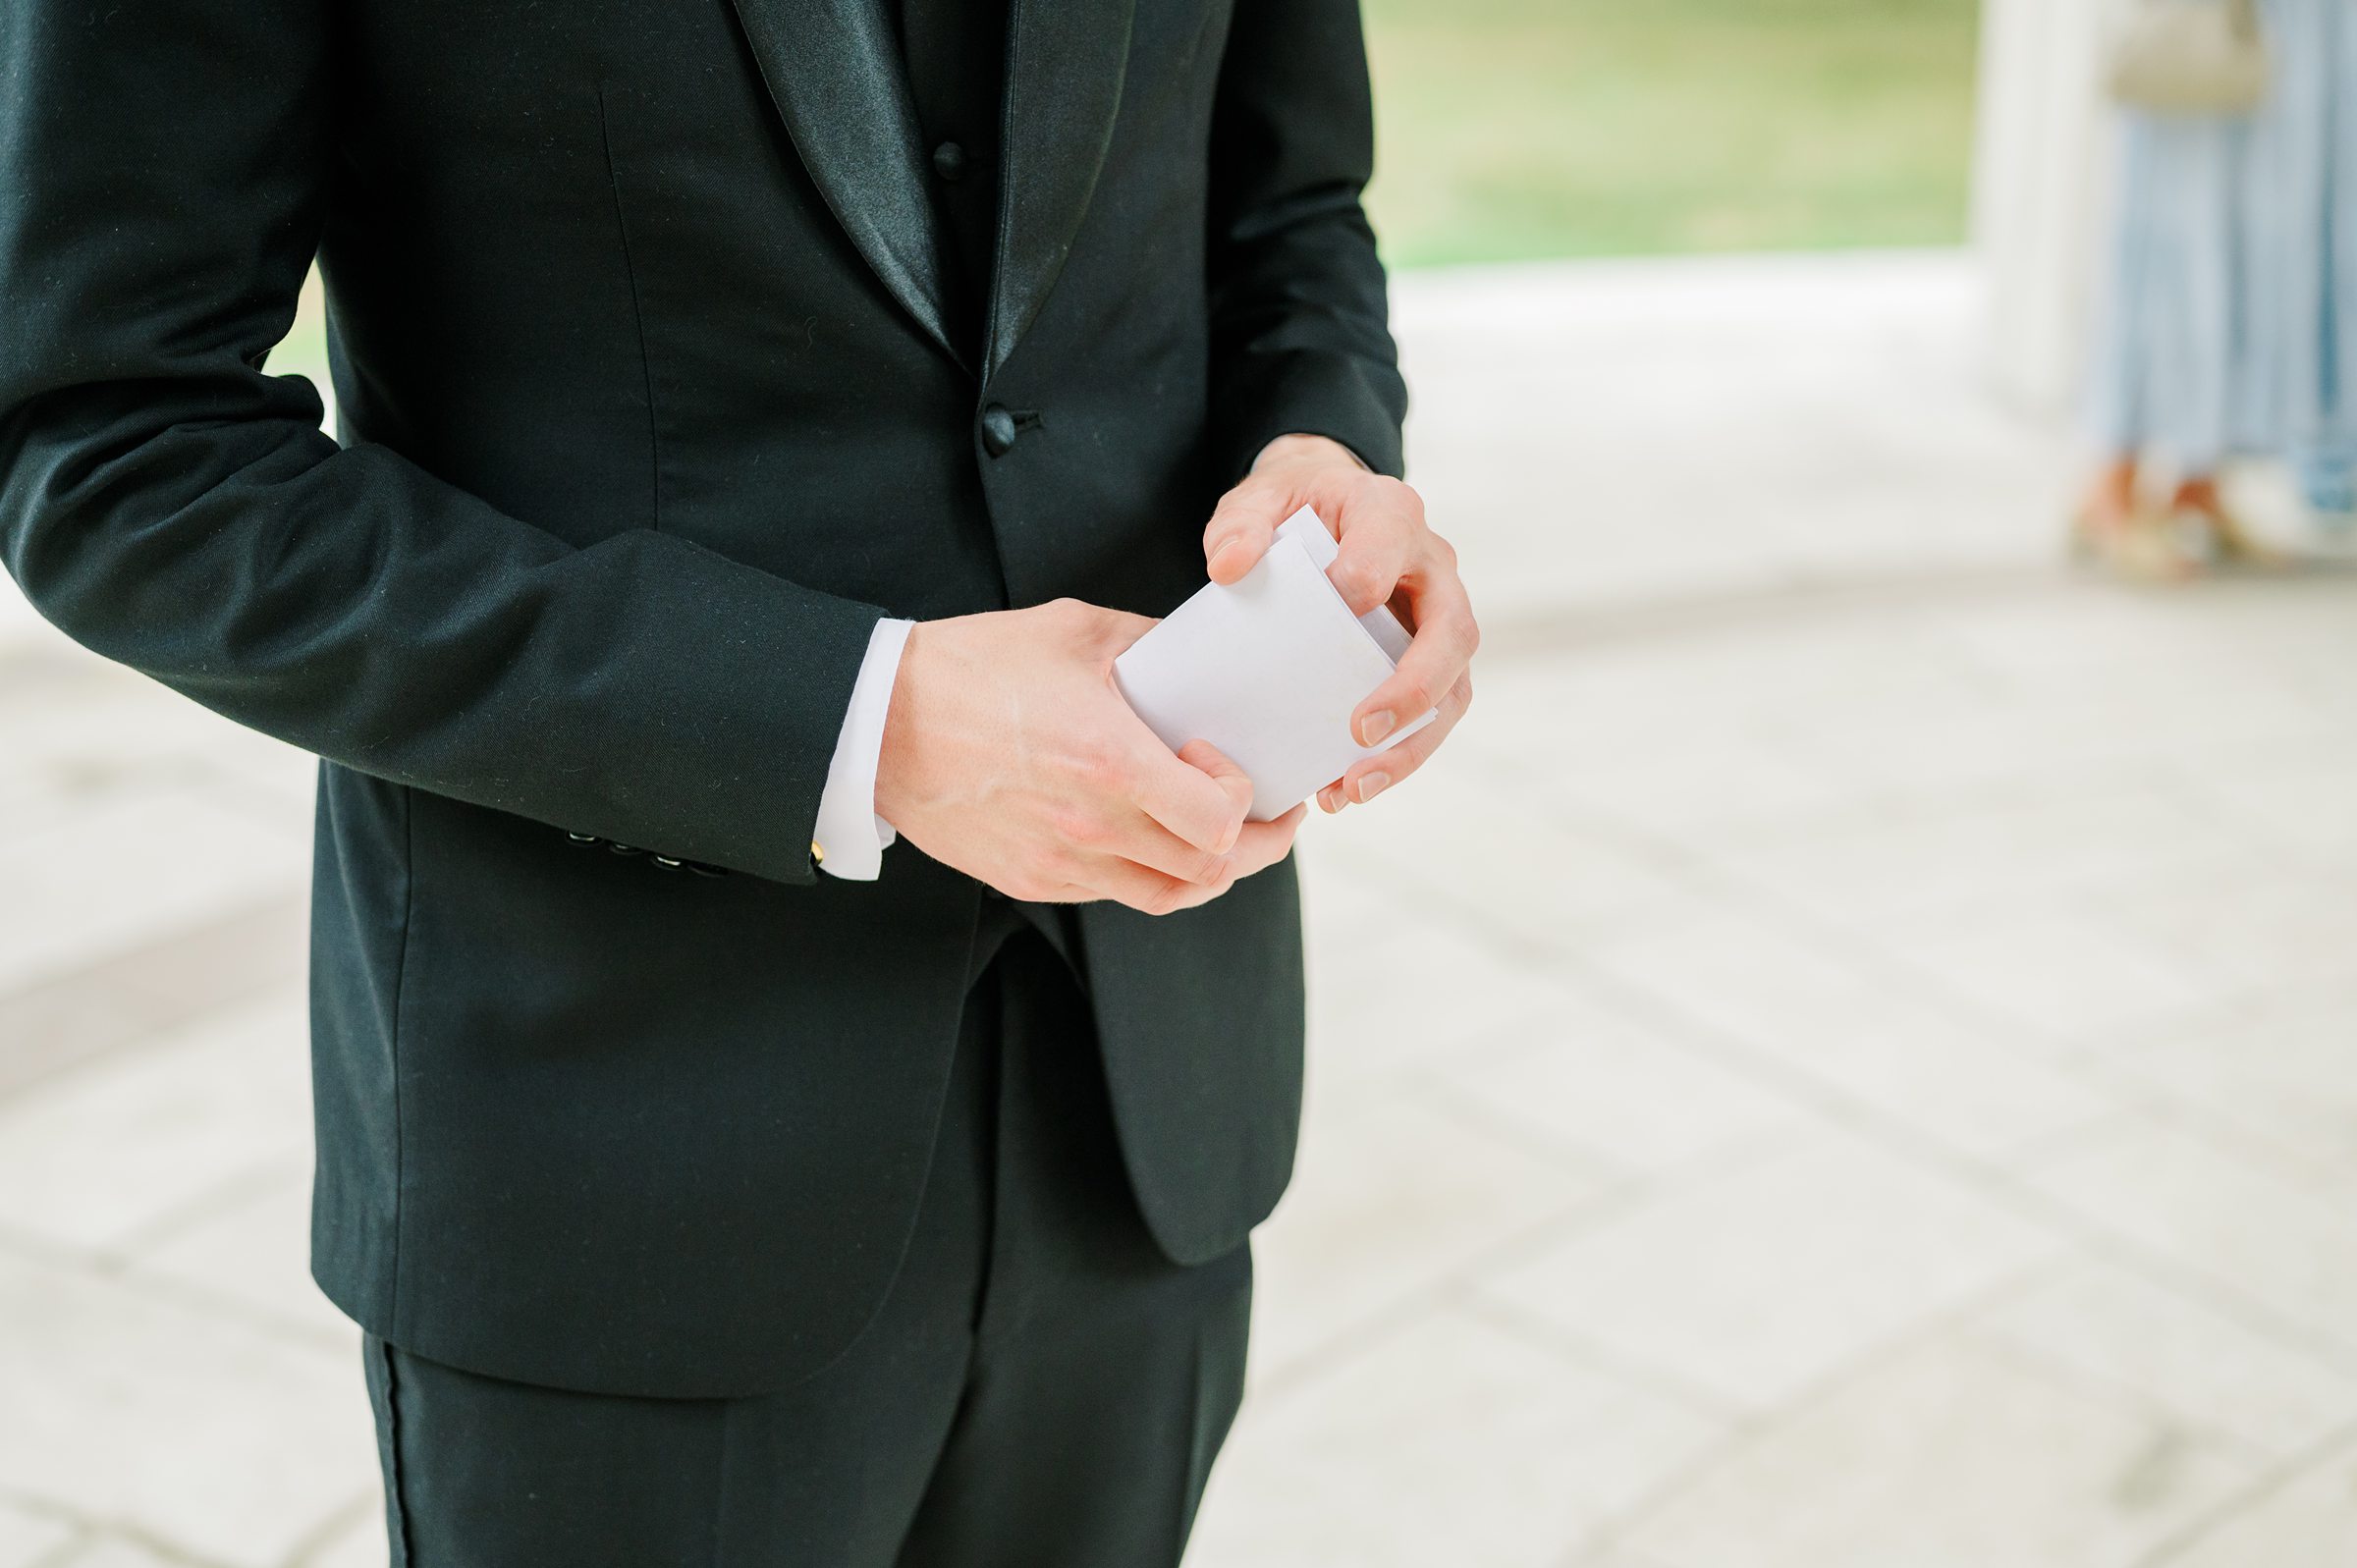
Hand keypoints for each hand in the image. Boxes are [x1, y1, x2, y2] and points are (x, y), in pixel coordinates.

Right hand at [875, 599, 1308, 913]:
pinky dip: (1150, 875)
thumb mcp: (1074, 632)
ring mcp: (1059, 863)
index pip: (1219, 823)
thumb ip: (1150, 645)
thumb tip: (1199, 654)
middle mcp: (1090, 827)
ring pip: (1168, 897)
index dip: (1244, 800)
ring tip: (1219, 836)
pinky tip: (1152, 839)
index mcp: (1108, 763)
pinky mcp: (1031, 879)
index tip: (1225, 762)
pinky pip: (1115, 895)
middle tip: (1270, 817)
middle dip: (1255, 846)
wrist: (878, 722)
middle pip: (1209, 872)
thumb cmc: (971, 669)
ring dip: (1207, 870)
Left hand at [1203, 434, 1477, 810]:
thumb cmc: (1292, 509)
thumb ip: (1240, 525)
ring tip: (1354, 786)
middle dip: (1413, 690)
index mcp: (1390, 513)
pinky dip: (1394, 758)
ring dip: (1409, 746)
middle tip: (1362, 732)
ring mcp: (1437, 620)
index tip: (1332, 605)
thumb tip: (1229, 568)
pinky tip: (1342, 788)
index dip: (1366, 576)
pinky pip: (1430, 718)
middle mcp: (1432, 568)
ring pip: (1452, 690)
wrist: (1320, 516)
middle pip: (1452, 633)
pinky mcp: (1428, 663)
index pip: (1392, 544)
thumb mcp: (1258, 500)